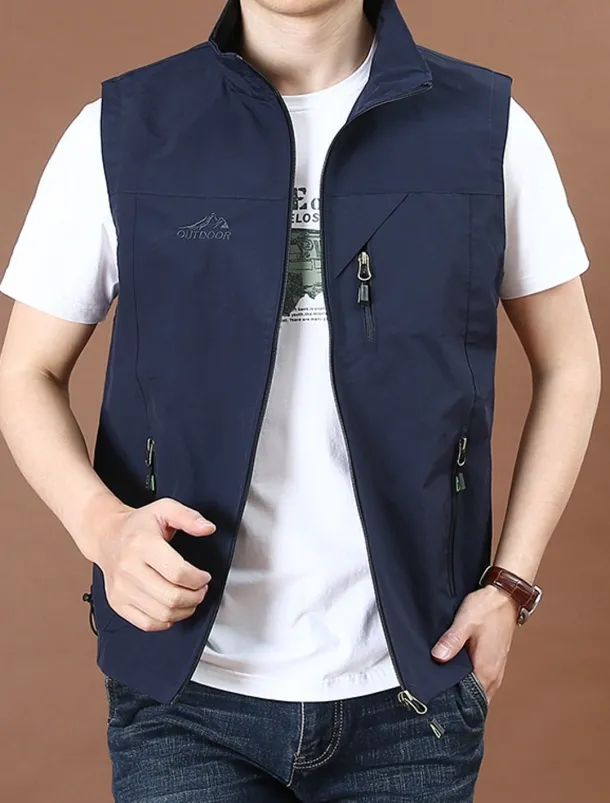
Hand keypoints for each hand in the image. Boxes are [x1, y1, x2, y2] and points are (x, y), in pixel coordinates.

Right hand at [93, 497, 215, 631]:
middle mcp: (128, 568)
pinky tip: (172, 608)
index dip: (198, 579)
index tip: (204, 577)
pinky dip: (166, 621)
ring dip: (184, 610)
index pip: (177, 572)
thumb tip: (208, 528)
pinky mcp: (117, 603)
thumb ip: (189, 517)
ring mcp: (121, 589)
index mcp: (142, 544)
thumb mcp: (165, 509)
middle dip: (195, 596)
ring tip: (190, 598)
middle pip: (171, 596)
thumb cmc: (138, 525)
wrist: (107, 536)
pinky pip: (147, 624)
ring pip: (162, 614)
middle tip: (201, 589)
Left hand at [430, 585, 518, 702]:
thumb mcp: (465, 621)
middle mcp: (494, 675)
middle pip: (475, 700)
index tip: (438, 705)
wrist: (505, 596)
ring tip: (444, 690)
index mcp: (486, 669)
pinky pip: (482, 681)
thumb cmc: (487, 608)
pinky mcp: (494, 663)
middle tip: (436, 700)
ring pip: (479, 691)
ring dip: (465, 692)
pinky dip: (470, 683)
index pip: (471, 701)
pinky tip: (456, 676)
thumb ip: (452, 640)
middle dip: (459, 702)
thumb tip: (438, 658)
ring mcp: (496, 670)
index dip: (455, 705)